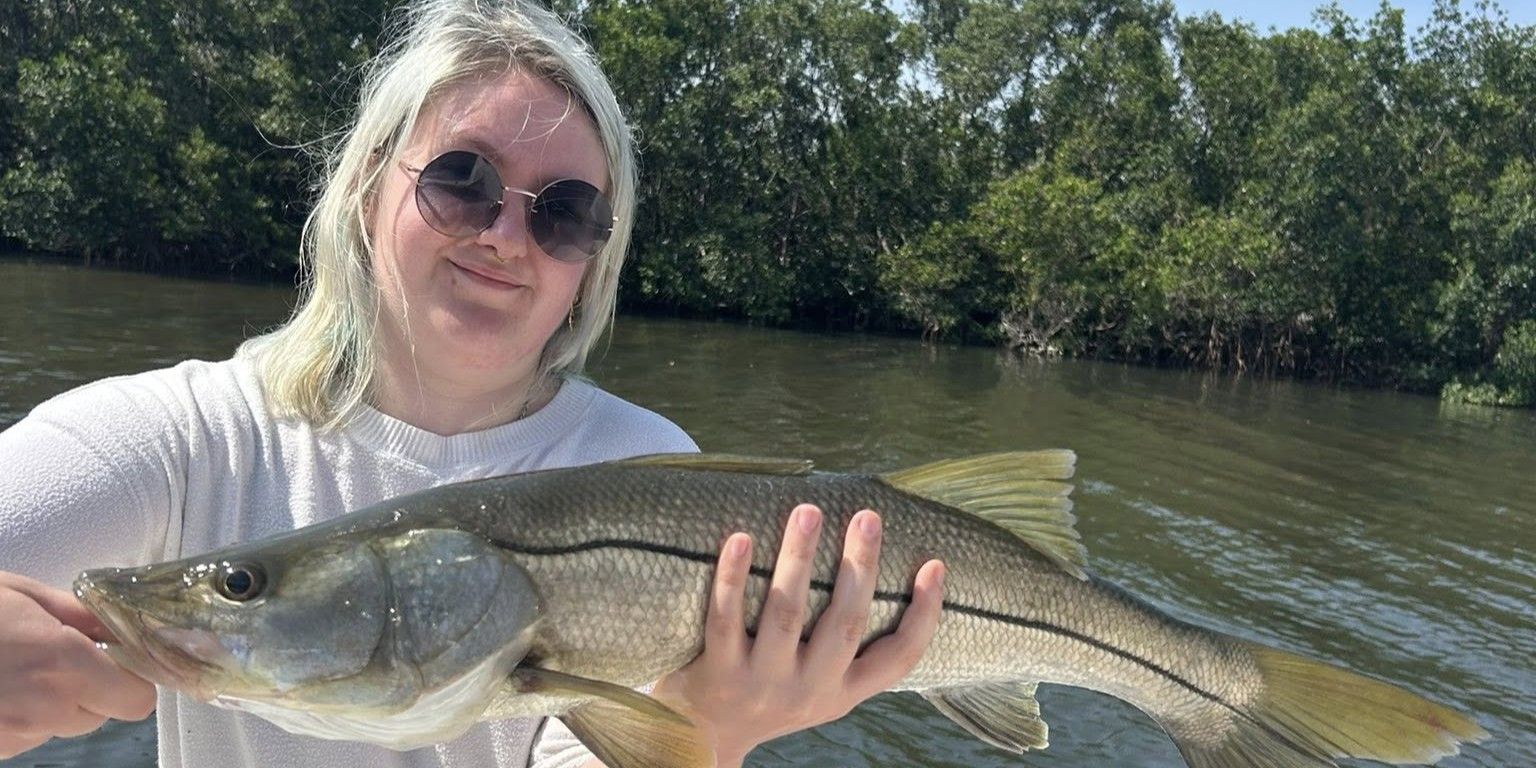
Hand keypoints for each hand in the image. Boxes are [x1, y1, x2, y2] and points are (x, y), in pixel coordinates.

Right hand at [0, 571, 155, 757]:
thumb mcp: (19, 593)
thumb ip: (77, 615)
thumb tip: (114, 627)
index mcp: (62, 664)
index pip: (136, 699)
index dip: (131, 680)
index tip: (117, 661)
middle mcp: (44, 708)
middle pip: (99, 715)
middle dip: (90, 689)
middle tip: (56, 656)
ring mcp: (13, 736)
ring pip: (59, 727)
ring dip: (52, 704)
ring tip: (13, 668)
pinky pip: (23, 736)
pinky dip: (17, 717)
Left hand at [653, 505, 945, 766]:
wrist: (702, 738)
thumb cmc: (767, 692)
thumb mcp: (816, 685)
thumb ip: (841, 644)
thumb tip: (872, 563)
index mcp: (842, 691)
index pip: (898, 659)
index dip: (924, 616)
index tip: (935, 566)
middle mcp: (809, 690)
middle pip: (845, 625)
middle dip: (860, 568)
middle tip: (868, 517)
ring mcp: (762, 683)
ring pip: (786, 615)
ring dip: (799, 559)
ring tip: (809, 511)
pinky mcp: (717, 673)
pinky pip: (725, 620)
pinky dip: (733, 578)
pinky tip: (740, 538)